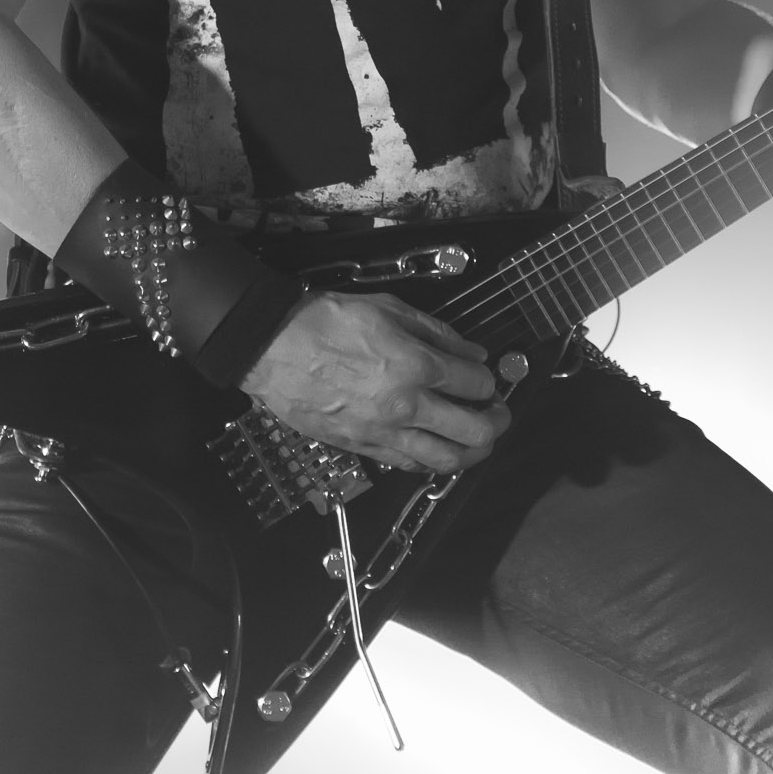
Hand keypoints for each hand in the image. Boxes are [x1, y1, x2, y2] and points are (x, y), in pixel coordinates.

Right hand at [242, 290, 509, 471]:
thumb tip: (472, 353)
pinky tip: (440, 452)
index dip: (490, 381)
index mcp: (416, 365)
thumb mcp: (390, 308)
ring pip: (446, 459)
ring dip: (473, 453)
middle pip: (473, 430)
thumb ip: (438, 332)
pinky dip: (433, 463)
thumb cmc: (328, 321)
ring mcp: (384, 432)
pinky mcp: (363, 447)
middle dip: (496, 422)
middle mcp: (406, 405)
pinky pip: (409, 465)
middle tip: (498, 413)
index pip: (476, 384)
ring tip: (480, 442)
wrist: (274, 347)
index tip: (488, 377)